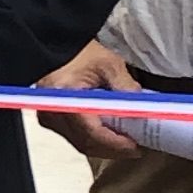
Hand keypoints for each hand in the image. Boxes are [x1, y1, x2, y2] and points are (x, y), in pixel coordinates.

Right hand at [35, 37, 139, 160]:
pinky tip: (109, 134)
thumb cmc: (76, 51)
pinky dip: (94, 139)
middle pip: (87, 144)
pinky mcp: (52, 118)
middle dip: (113, 149)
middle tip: (136, 147)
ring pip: (81, 144)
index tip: (136, 147)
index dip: (117, 144)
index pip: (94, 134)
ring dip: (105, 146)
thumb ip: (126, 89)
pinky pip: (75, 137)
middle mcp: (53, 113)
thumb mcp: (108, 64)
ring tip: (125, 141)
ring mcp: (50, 118)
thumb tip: (143, 110)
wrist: (53, 44)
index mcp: (66, 100)